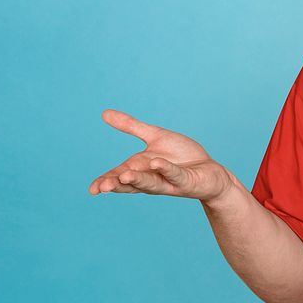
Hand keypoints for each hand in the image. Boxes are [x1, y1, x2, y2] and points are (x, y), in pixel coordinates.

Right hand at [88, 108, 233, 202]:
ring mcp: (169, 181)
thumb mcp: (155, 136)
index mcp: (141, 169)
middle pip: (131, 183)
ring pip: (150, 183)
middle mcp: (152, 178)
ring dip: (137, 180)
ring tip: (123, 176)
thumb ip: (131, 126)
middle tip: (103, 186)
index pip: (119, 177)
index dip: (106, 182)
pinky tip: (156, 162)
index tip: (93, 189)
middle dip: (117, 185)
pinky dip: (166, 169)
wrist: (209, 171)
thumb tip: (104, 113)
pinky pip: (175, 174)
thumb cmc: (181, 156)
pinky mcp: (186, 180)